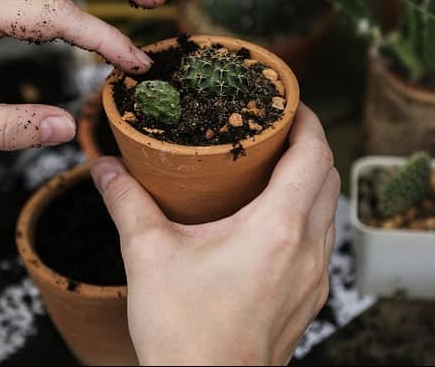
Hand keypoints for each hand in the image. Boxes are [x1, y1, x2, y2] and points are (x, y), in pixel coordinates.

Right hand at [91, 105, 338, 365]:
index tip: (287, 101)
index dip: (306, 119)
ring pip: (328, 210)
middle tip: (273, 128)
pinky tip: (269, 221)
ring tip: (270, 168)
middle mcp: (307, 249)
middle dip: (308, 144)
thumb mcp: (147, 255)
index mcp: (277, 227)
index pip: (314, 153)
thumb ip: (127, 202)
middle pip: (328, 176)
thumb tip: (106, 167)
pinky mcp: (308, 300)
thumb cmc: (184, 333)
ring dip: (309, 181)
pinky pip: (320, 241)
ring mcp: (314, 278)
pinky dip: (305, 216)